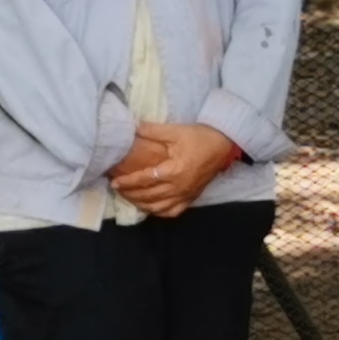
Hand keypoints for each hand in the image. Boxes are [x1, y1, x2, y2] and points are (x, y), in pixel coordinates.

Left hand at [107, 122, 237, 219]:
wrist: (223, 144)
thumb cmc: (200, 137)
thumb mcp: (176, 131)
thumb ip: (153, 131)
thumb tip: (133, 128)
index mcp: (174, 171)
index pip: (145, 180)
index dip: (128, 182)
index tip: (114, 182)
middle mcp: (179, 187)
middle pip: (148, 196)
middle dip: (130, 194)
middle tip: (117, 189)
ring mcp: (186, 195)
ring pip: (158, 207)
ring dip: (141, 204)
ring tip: (129, 198)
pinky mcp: (192, 198)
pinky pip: (172, 212)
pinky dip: (159, 212)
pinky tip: (151, 207)